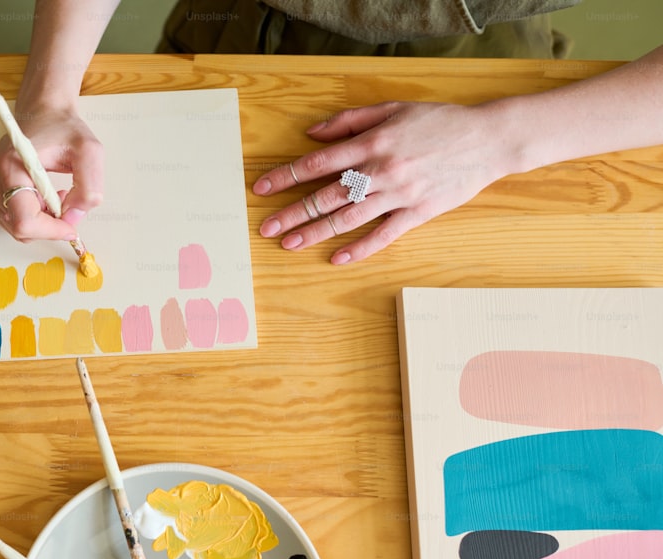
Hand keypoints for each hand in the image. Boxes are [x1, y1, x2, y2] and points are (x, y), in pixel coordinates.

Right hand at [0, 105, 103, 240]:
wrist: (44, 114)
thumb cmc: (64, 129)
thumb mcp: (89, 152)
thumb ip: (89, 188)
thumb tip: (74, 218)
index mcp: (9, 165)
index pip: (25, 221)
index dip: (51, 231)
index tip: (71, 226)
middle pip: (19, 229)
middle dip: (48, 225)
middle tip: (67, 201)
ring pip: (16, 228)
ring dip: (41, 221)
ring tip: (55, 194)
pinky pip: (10, 220)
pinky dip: (30, 216)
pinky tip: (41, 196)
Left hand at [254, 101, 506, 263]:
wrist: (488, 139)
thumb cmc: (438, 121)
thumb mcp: (392, 109)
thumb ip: (349, 121)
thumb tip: (311, 134)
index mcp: (372, 142)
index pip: (318, 163)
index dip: (286, 176)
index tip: (260, 187)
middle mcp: (381, 171)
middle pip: (327, 196)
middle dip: (292, 213)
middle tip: (266, 227)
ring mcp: (399, 195)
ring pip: (348, 218)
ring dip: (315, 233)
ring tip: (289, 244)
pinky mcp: (418, 213)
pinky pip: (383, 236)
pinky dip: (359, 249)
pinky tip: (336, 259)